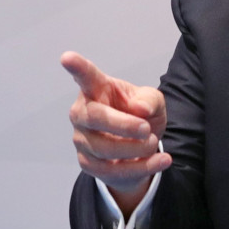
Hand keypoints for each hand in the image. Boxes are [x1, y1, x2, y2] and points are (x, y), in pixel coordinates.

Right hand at [61, 51, 170, 213]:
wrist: (140, 148)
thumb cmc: (140, 116)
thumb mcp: (153, 102)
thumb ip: (149, 101)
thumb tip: (138, 109)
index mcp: (96, 90)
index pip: (85, 77)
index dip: (77, 67)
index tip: (67, 58)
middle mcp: (83, 113)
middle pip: (94, 117)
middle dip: (123, 126)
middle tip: (145, 129)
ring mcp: (82, 139)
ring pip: (104, 148)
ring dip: (136, 148)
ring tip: (152, 141)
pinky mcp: (88, 163)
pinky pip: (112, 171)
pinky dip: (141, 167)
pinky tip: (161, 161)